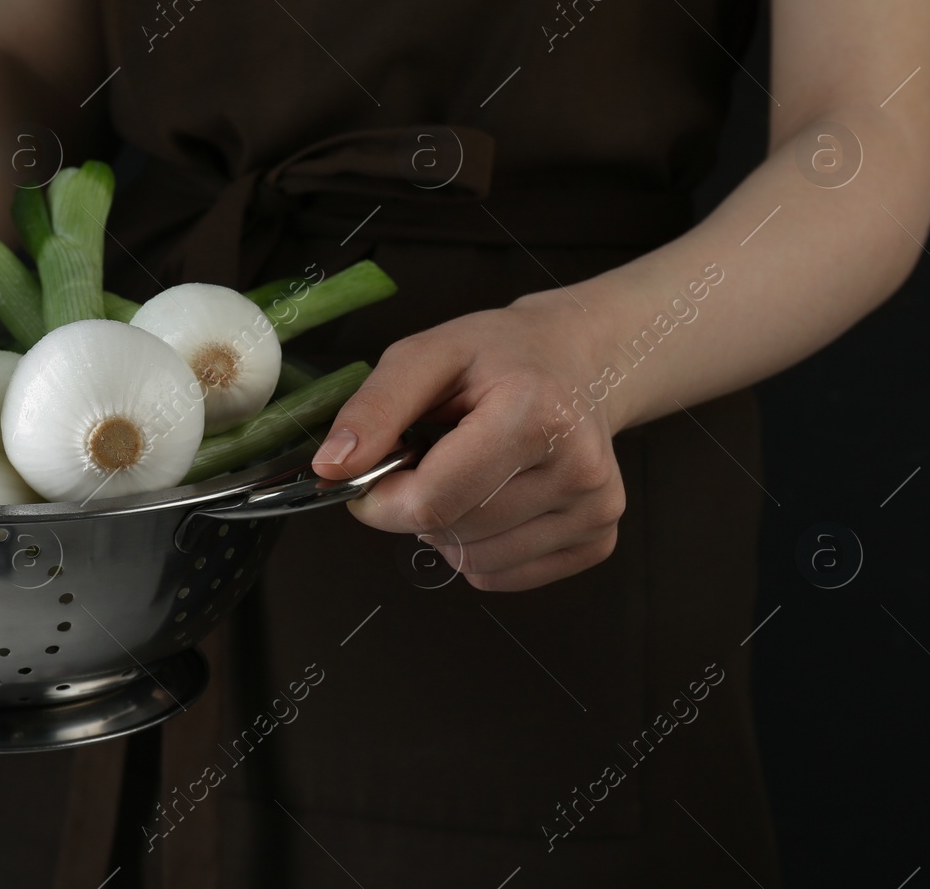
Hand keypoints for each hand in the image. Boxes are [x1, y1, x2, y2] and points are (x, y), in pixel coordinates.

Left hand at [311, 298, 625, 591]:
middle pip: (452, 533)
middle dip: (415, 506)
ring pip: (473, 563)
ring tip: (468, 472)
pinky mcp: (598, 539)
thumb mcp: (426, 355)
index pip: (432, 502)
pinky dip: (477, 547)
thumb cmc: (501, 355)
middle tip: (430, 458)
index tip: (373, 475)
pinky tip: (492, 497)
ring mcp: (595, 510)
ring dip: (447, 529)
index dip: (382, 500)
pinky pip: (502, 576)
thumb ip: (373, 409)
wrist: (579, 361)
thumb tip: (331, 469)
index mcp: (535, 414)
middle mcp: (577, 468)